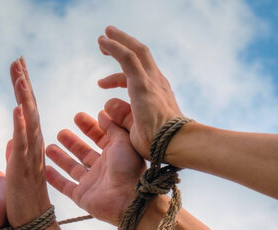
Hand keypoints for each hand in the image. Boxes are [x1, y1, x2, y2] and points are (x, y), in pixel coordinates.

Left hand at [5, 57, 50, 226]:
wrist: (32, 220)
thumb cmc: (25, 196)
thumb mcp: (19, 168)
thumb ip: (18, 151)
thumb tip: (14, 139)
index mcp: (28, 144)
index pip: (25, 109)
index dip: (22, 88)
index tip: (17, 68)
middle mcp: (33, 144)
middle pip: (28, 107)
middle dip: (22, 82)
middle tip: (17, 59)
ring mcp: (30, 154)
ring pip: (28, 119)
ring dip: (23, 96)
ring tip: (19, 74)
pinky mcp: (24, 166)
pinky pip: (23, 141)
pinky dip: (21, 124)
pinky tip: (18, 107)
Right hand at [46, 111, 145, 224]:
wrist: (127, 199)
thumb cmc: (129, 169)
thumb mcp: (123, 140)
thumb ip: (113, 126)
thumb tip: (102, 112)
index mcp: (115, 154)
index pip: (100, 137)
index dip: (90, 127)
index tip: (78, 116)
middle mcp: (103, 168)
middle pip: (84, 152)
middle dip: (72, 142)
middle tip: (61, 132)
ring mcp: (92, 183)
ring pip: (73, 168)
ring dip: (61, 158)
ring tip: (48, 147)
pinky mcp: (82, 196)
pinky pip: (65, 186)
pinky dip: (55, 179)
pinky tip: (45, 169)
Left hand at [97, 26, 182, 159]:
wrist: (176, 145)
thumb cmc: (159, 145)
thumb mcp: (136, 129)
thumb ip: (122, 117)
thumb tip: (105, 107)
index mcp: (157, 94)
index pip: (135, 78)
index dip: (117, 78)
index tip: (101, 84)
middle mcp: (157, 83)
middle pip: (139, 56)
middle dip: (123, 45)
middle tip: (106, 39)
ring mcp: (152, 81)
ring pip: (135, 51)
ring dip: (119, 40)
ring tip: (102, 35)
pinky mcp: (144, 83)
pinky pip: (127, 58)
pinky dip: (115, 47)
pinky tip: (103, 41)